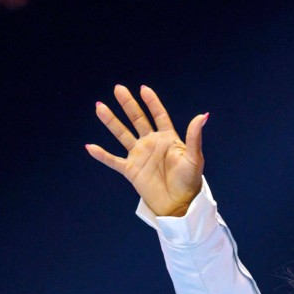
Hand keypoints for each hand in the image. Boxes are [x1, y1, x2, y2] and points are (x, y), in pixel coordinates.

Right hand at [86, 85, 207, 216]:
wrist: (180, 204)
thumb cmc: (190, 181)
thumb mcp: (194, 158)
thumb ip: (194, 136)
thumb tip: (203, 115)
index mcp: (168, 139)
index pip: (159, 116)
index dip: (152, 102)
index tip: (143, 89)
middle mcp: (152, 144)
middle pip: (138, 120)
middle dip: (128, 105)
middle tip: (118, 89)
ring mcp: (140, 156)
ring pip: (122, 134)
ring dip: (111, 121)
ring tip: (99, 107)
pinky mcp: (131, 170)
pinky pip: (113, 161)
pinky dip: (102, 155)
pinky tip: (90, 147)